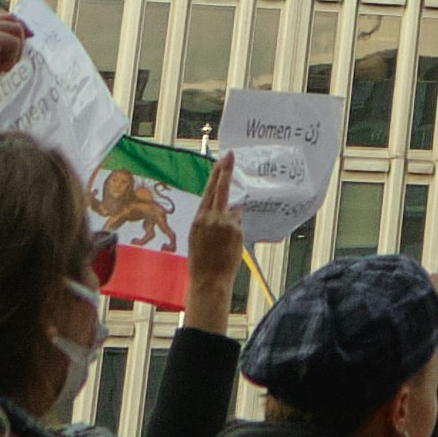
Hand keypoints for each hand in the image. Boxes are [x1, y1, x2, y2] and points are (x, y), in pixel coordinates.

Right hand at [183, 154, 242, 335]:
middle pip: (221, 189)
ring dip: (231, 220)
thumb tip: (226, 208)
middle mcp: (211, 217)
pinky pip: (239, 224)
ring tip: (221, 241)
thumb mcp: (198, 236)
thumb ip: (209, 220)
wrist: (208, 279)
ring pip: (233, 211)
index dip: (216, 175)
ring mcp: (225, 223)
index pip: (209, 191)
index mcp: (199, 218)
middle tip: (230, 156)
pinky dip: (236, 229)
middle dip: (226, 172)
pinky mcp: (237, 231)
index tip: (222, 160)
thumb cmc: (201, 260)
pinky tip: (229, 244)